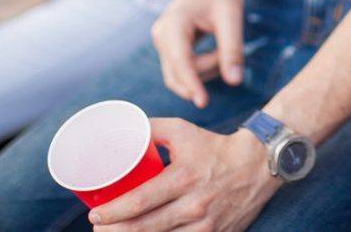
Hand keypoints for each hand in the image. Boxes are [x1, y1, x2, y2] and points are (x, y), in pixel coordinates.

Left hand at [88, 119, 278, 231]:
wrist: (255, 165)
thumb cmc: (212, 145)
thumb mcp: (181, 130)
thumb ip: (151, 128)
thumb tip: (122, 128)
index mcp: (183, 178)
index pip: (141, 201)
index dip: (114, 212)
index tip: (95, 215)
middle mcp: (194, 205)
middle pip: (147, 228)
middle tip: (97, 229)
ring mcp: (206, 226)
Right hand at [151, 0, 243, 107]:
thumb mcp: (232, 17)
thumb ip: (232, 49)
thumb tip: (234, 82)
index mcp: (175, 22)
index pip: (180, 61)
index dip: (191, 83)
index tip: (204, 103)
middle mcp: (162, 33)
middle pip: (177, 72)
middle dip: (204, 74)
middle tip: (227, 57)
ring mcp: (162, 40)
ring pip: (178, 75)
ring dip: (203, 73)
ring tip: (223, 52)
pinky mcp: (167, 46)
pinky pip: (180, 69)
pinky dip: (199, 70)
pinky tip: (215, 55)